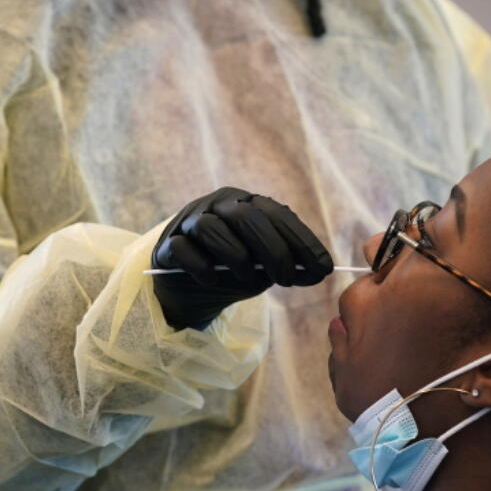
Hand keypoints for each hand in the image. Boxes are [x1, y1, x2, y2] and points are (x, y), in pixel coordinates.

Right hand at [152, 187, 332, 329]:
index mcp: (246, 203)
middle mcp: (218, 205)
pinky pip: (183, 249)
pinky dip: (201, 266)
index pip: (276, 214)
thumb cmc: (232, 271)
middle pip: (246, 216)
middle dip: (273, 249)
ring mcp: (190, 222)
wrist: (190, 288)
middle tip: (288, 279)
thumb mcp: (264, 269)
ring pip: (212, 228)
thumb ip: (287, 265)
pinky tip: (213, 280)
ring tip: (250, 282)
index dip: (301, 240)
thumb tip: (319, 271)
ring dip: (237, 256)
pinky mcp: (168, 244)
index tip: (322, 268)